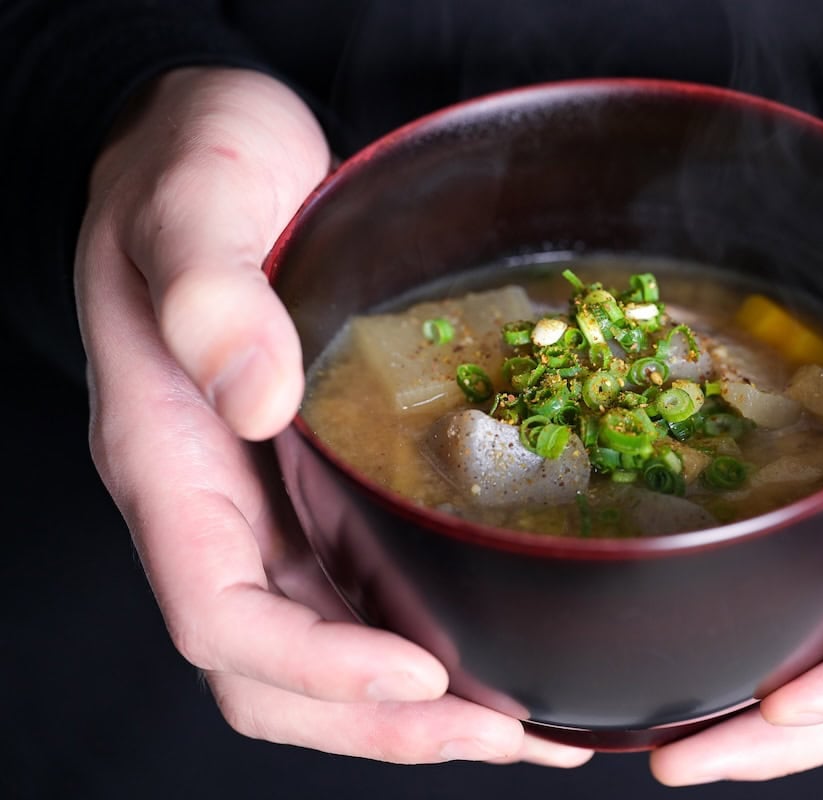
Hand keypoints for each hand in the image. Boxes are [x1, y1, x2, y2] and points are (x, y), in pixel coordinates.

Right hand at [77, 67, 590, 767]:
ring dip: (417, 705)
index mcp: (168, 459)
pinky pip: (364, 587)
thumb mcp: (193, 202)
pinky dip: (430, 633)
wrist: (214, 149)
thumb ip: (210, 295)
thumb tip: (258, 397)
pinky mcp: (322, 481)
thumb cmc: (190, 167)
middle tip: (504, 734)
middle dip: (382, 722)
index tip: (420, 676)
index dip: (313, 666)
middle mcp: (219, 502)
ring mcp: (271, 500)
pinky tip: (500, 642)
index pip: (219, 613)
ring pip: (326, 644)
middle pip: (277, 667)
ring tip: (525, 724)